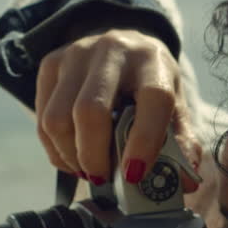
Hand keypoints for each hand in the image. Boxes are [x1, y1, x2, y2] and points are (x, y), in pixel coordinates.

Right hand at [35, 29, 200, 189]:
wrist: (123, 45)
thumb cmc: (149, 85)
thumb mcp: (174, 108)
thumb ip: (181, 144)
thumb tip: (185, 182)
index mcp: (152, 62)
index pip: (152, 99)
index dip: (144, 142)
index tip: (134, 175)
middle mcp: (113, 51)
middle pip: (90, 111)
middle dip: (93, 157)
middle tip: (103, 178)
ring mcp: (76, 54)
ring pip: (57, 118)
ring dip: (70, 156)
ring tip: (88, 168)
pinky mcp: (51, 63)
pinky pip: (42, 117)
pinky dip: (55, 149)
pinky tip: (72, 156)